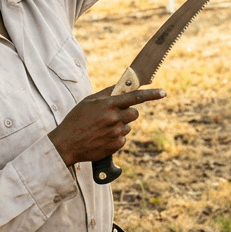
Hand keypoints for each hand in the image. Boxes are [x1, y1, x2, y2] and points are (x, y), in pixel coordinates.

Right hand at [48, 87, 165, 165]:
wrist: (67, 144)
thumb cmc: (76, 120)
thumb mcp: (89, 102)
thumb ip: (107, 94)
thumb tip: (121, 86)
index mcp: (108, 105)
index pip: (135, 97)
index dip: (152, 94)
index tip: (163, 92)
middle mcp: (114, 118)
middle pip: (134, 113)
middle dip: (128, 113)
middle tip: (114, 115)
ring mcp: (116, 133)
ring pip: (128, 126)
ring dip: (120, 126)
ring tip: (102, 129)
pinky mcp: (116, 145)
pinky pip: (123, 138)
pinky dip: (115, 137)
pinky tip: (102, 138)